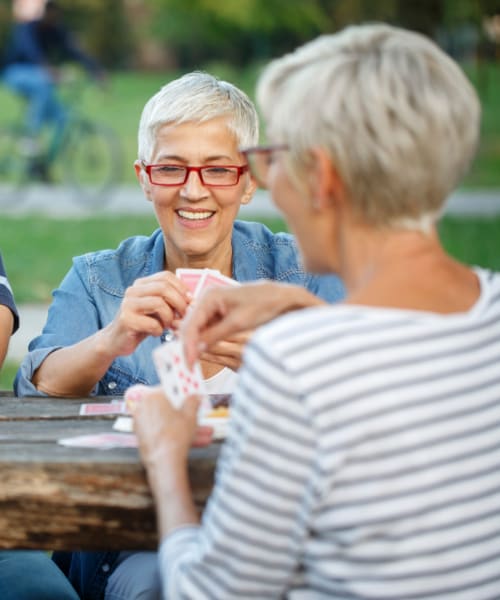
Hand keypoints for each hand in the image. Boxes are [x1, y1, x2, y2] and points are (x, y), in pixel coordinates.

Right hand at [101, 271, 190, 357]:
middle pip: (163, 288)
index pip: (166, 276)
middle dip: (179, 302)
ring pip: (159, 303)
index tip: (190, 301)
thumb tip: (193, 300)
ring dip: (169, 317)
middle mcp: (133, 291)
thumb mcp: (157, 309)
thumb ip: (171, 301)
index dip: (182, 288)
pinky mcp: (126, 320)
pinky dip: (159, 330)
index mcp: (141, 284)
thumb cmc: (143, 324)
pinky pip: (152, 323)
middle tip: (184, 315)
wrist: (117, 341)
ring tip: (168, 326)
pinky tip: (155, 333)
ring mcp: (127, 305)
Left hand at [127, 384, 204, 535]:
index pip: (169, 389)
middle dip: (185, 412)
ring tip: (203, 433)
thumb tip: (194, 397)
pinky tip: (194, 440)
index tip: (191, 397)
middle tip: (198, 414)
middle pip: (168, 407)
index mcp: (153, 396)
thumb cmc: (175, 436)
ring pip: (167, 422)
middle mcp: (143, 407)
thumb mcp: (190, 415)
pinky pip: (161, 431)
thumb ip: (193, 402)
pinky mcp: (142, 436)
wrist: (164, 462)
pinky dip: (174, 434)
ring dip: (185, 427)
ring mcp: (141, 423)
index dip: (183, 393)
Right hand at [181, 281, 324, 367]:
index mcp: (209, 296)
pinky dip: (205, 340)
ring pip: (198, 328)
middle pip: (191, 326)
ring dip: (196, 344)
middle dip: (189, 346)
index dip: (188, 345)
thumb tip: (196, 350)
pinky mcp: (220, 312)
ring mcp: (213, 305)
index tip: (189, 362)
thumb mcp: (238, 323)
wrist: (281, 297)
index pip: (191, 324)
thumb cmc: (263, 304)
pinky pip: (208, 328)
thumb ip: (214, 336)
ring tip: (194, 362)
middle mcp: (207, 299)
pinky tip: (204, 352)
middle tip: (189, 366)